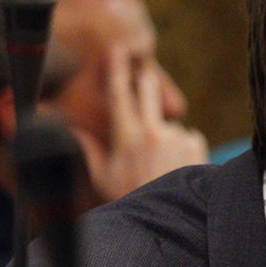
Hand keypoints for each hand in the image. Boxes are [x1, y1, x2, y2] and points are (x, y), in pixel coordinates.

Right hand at [78, 46, 207, 202]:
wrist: (171, 217)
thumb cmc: (132, 199)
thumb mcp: (103, 179)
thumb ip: (88, 151)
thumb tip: (69, 131)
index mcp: (126, 137)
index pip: (118, 95)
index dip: (116, 69)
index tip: (117, 49)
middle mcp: (153, 132)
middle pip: (147, 91)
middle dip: (143, 80)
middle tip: (140, 74)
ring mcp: (177, 137)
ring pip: (168, 125)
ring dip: (165, 136)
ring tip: (161, 165)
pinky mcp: (197, 145)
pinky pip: (188, 137)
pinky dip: (184, 147)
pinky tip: (179, 166)